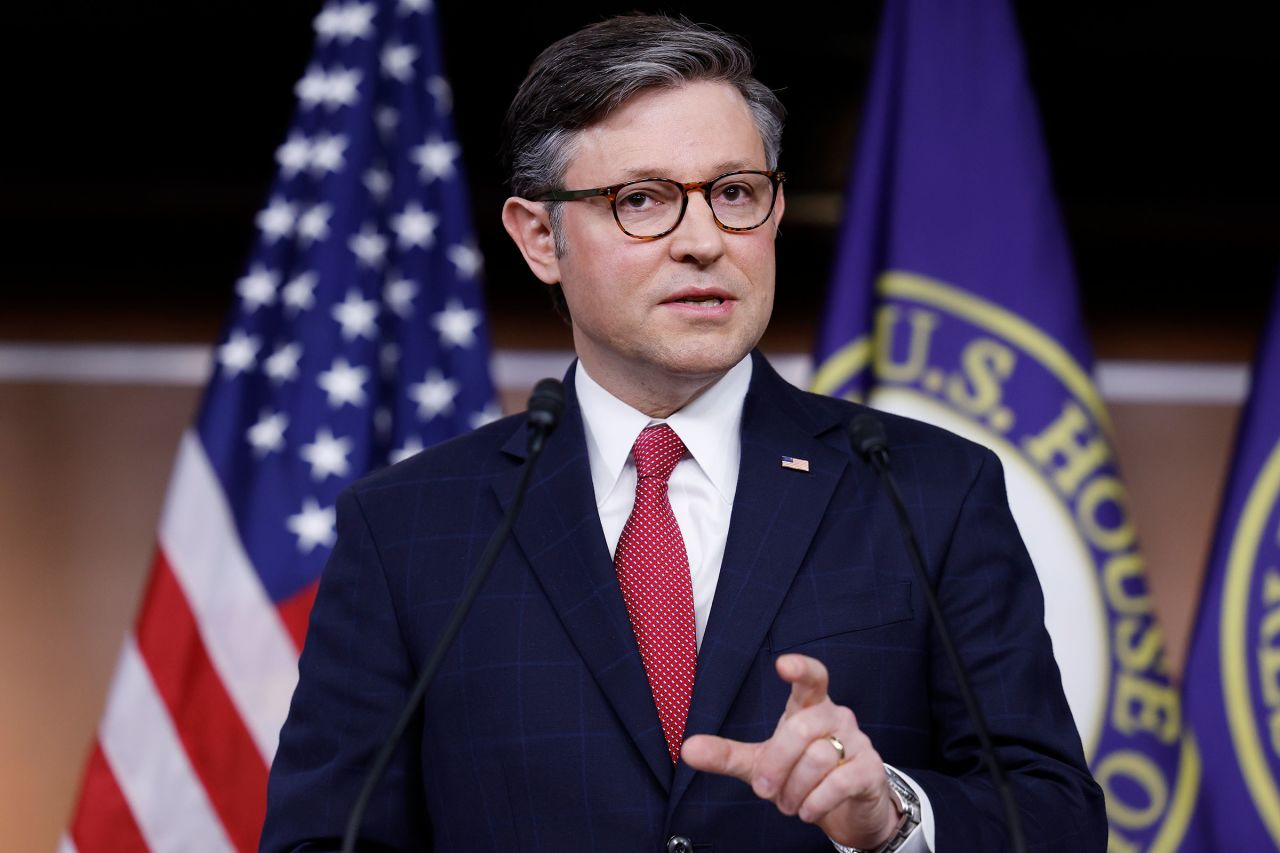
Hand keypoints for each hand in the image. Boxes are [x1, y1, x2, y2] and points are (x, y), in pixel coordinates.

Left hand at [682, 654, 899, 848]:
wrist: (847, 810)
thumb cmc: (801, 775)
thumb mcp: (761, 764)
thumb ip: (727, 754)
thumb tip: (687, 750)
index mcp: (809, 707)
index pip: (812, 677)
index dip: (800, 668)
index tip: (783, 664)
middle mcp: (836, 717)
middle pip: (800, 728)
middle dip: (776, 764)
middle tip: (766, 792)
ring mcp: (857, 742)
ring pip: (818, 758)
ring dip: (795, 790)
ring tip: (791, 804)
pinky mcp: (870, 770)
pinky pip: (839, 782)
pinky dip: (816, 802)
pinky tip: (808, 811)